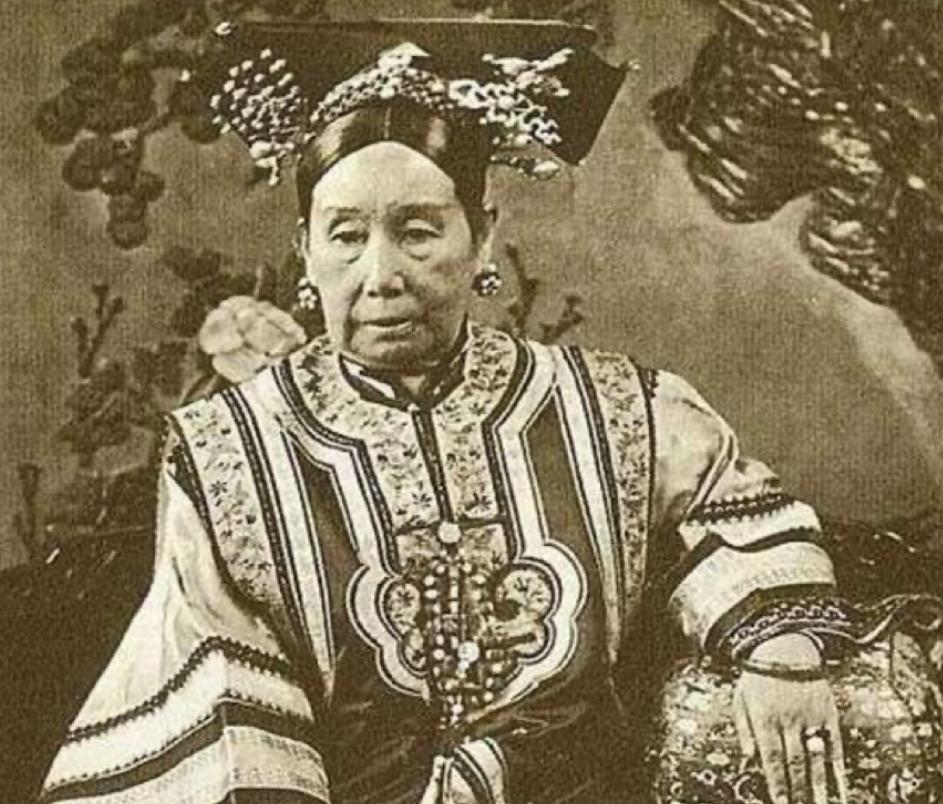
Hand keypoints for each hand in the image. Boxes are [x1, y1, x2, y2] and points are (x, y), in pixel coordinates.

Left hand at [733, 633, 847, 803]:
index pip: (771, 759)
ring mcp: (810, 717)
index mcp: (764, 717)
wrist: (784, 644)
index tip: (780, 803)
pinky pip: (834, 745)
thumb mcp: (740, 697)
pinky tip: (842, 787)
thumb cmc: (757, 673)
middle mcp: (788, 720)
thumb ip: (743, 729)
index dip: (777, 784)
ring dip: (819, 787)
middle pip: (794, 764)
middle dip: (797, 791)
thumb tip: (749, 759)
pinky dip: (839, 768)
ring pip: (815, 759)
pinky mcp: (827, 713)